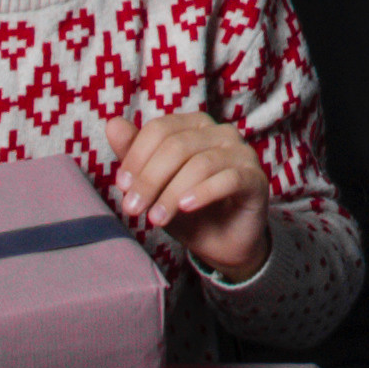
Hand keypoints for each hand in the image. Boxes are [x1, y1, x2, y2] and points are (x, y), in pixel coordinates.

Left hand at [105, 113, 271, 281]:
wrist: (222, 243)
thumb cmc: (188, 210)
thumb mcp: (155, 185)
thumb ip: (134, 155)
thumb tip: (112, 124)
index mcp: (194, 126)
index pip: (160, 129)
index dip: (136, 157)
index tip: (122, 187)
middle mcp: (221, 132)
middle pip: (177, 145)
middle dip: (150, 179)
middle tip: (133, 209)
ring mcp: (242, 153)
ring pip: (200, 163)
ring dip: (172, 193)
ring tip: (156, 218)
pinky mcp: (256, 178)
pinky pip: (228, 179)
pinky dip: (203, 192)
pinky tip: (186, 208)